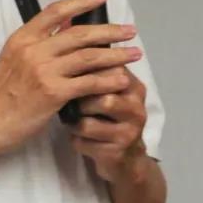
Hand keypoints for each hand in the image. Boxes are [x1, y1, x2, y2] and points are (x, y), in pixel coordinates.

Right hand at [0, 0, 141, 156]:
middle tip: (130, 30)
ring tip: (134, 53)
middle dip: (109, 30)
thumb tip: (65, 26)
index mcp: (23, 37)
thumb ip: (37, 43)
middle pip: (79, 33)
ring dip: (116, 54)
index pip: (56, 11)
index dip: (82, 1)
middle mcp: (34, 50)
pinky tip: (121, 79)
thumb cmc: (1, 93)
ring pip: (88, 57)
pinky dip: (107, 80)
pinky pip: (88, 83)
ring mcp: (44, 71)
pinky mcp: (53, 93)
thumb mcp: (13, 58)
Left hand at [69, 67, 148, 183]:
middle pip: (100, 97)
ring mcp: (128, 132)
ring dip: (73, 123)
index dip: (83, 71)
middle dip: (78, 100)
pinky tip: (79, 138)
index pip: (108, 69)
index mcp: (133, 86)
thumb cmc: (110, 117)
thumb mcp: (110, 91)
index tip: (66, 73)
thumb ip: (97, 70)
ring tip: (72, 121)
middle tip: (66, 100)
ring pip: (87, 123)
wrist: (126, 160)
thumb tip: (69, 42)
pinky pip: (83, 143)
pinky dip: (75, 140)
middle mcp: (135, 107)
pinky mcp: (116, 152)